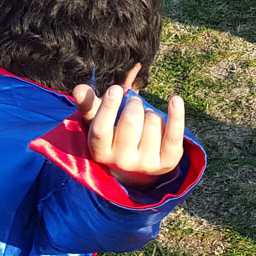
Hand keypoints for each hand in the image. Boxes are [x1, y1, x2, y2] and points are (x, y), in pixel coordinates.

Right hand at [71, 83, 186, 189]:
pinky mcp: (167, 161)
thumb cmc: (115, 136)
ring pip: (152, 121)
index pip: (101, 130)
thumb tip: (79, 89)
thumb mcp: (98, 123)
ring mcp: (146, 164)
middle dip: (135, 104)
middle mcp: (122, 162)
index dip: (108, 107)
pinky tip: (175, 100)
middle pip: (131, 120)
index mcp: (101, 152)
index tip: (115, 88)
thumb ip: (88, 106)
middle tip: (134, 105)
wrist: (139, 167)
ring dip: (151, 113)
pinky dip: (176, 114)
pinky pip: (173, 134)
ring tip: (146, 121)